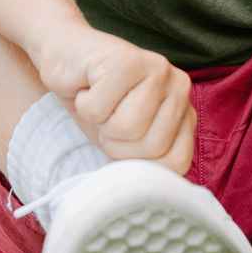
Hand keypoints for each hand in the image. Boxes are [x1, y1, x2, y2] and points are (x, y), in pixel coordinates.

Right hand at [32, 25, 194, 174]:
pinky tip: (89, 85)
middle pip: (152, 147)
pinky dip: (84, 103)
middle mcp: (180, 86)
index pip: (176, 163)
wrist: (66, 56)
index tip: (123, 138)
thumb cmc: (97, 103)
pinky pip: (99, 108)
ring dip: (99, 121)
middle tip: (108, 114)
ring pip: (126, 127)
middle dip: (116, 141)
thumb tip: (155, 196)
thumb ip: (148, 163)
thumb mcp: (125, 142)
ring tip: (100, 100)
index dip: (140, 162)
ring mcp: (157, 68)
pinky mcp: (127, 58)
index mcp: (185, 111)